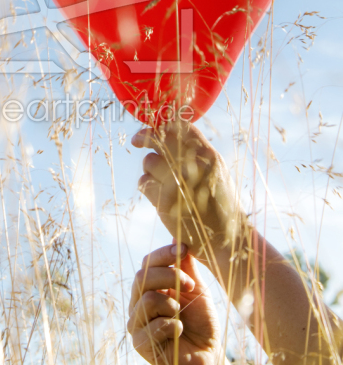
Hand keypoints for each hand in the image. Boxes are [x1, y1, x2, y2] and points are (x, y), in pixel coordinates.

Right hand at [127, 243, 229, 364]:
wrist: (208, 355)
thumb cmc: (201, 321)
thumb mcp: (196, 289)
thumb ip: (185, 266)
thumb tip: (177, 235)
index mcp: (150, 287)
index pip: (147, 263)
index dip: (164, 253)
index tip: (183, 249)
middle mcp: (138, 303)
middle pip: (142, 277)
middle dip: (169, 276)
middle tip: (190, 286)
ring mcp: (137, 323)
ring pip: (147, 300)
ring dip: (171, 305)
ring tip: (181, 314)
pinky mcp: (140, 344)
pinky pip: (152, 326)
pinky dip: (172, 326)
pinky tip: (180, 332)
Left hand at [131, 120, 246, 263]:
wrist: (227, 240)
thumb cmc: (222, 203)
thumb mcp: (217, 171)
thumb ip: (198, 152)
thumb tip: (172, 132)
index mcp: (209, 156)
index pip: (181, 127)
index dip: (163, 125)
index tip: (153, 128)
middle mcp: (193, 167)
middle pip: (159, 139)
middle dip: (145, 138)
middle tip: (137, 140)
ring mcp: (177, 184)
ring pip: (148, 161)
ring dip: (149, 168)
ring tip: (159, 178)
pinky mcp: (164, 203)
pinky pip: (144, 183)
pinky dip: (147, 186)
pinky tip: (156, 193)